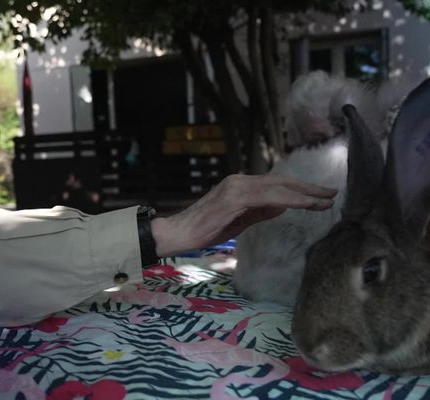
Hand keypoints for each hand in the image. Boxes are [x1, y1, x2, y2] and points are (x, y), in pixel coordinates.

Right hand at [150, 174, 336, 255]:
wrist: (178, 233)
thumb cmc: (203, 229)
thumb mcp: (237, 220)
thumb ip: (259, 212)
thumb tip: (283, 206)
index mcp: (240, 186)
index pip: (276, 185)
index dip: (300, 190)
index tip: (320, 196)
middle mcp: (240, 181)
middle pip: (281, 182)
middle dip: (308, 188)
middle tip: (331, 194)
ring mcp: (236, 187)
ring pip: (278, 187)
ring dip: (304, 193)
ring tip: (325, 199)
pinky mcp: (234, 197)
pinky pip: (268, 197)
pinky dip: (289, 199)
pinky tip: (305, 203)